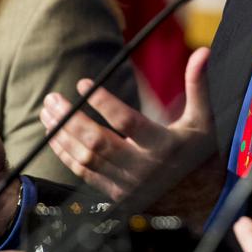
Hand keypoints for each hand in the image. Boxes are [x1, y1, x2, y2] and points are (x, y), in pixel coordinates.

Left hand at [46, 48, 215, 207]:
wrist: (202, 198)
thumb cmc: (201, 153)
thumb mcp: (204, 118)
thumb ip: (198, 84)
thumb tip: (201, 53)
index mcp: (163, 144)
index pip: (126, 121)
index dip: (102, 102)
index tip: (83, 84)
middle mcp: (143, 166)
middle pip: (97, 141)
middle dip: (69, 118)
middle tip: (53, 98)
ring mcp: (128, 183)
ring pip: (85, 158)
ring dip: (62, 135)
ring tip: (48, 113)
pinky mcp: (118, 195)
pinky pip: (84, 174)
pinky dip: (66, 155)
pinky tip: (55, 137)